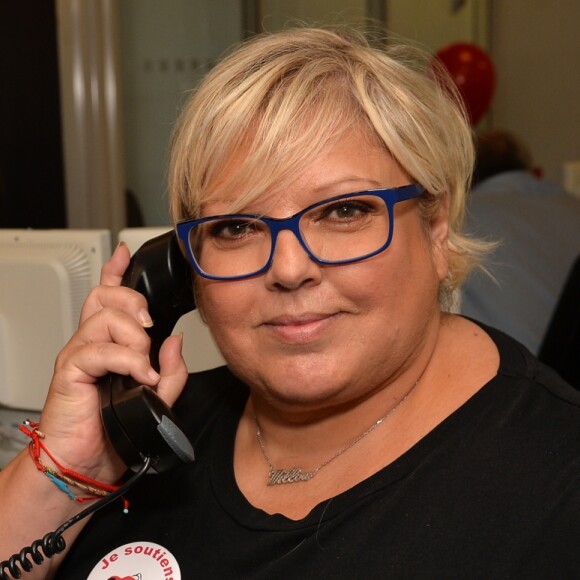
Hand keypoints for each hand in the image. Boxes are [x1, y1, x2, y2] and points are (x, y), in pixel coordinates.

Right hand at [37, 242, 188, 482]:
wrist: (85, 465)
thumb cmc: (114, 431)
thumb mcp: (156, 399)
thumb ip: (171, 371)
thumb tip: (175, 341)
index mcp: (108, 344)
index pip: (107, 298)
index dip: (115, 272)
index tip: (125, 254)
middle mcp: (91, 344)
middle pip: (106, 296)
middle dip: (135, 302)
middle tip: (150, 326)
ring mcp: (78, 355)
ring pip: (105, 318)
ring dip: (135, 338)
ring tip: (144, 366)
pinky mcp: (70, 371)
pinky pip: (99, 349)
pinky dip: (127, 360)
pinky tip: (140, 377)